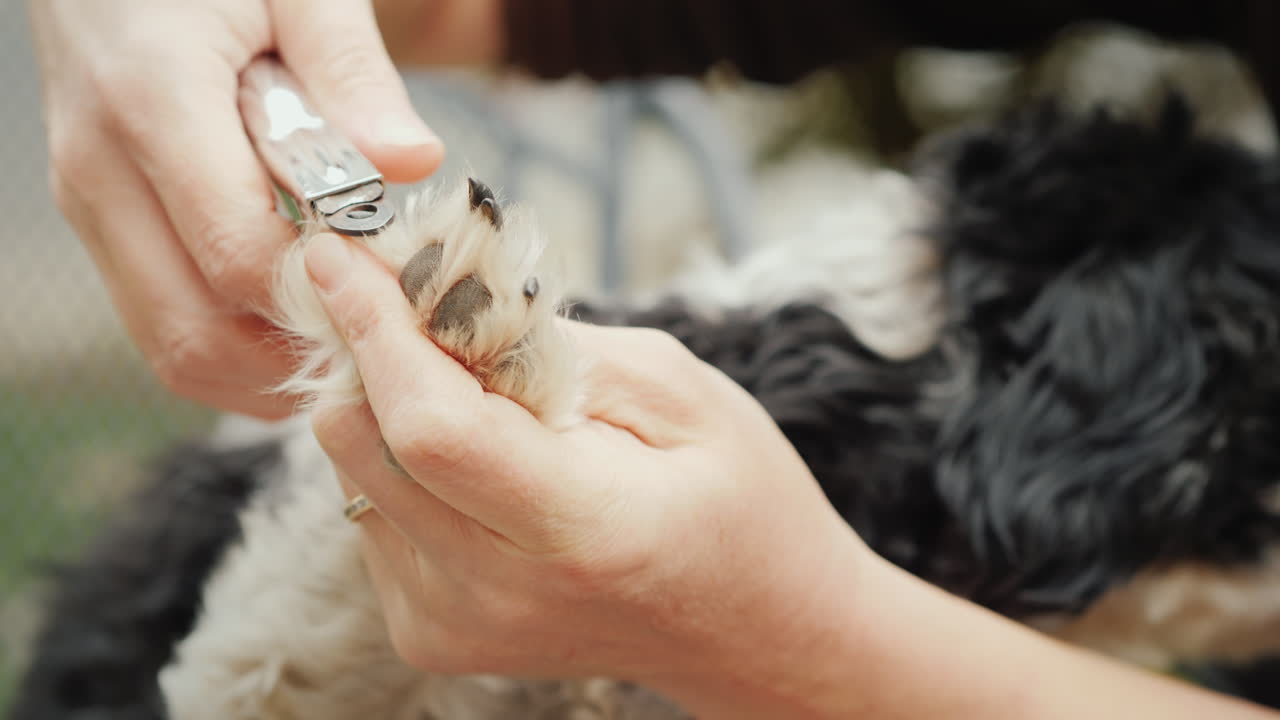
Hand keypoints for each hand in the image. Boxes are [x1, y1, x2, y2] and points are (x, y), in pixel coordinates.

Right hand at [29, 0, 444, 417]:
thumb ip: (353, 73)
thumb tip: (412, 162)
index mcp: (152, 100)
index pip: (241, 252)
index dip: (329, 291)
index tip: (402, 288)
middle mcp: (101, 169)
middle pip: (199, 331)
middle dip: (303, 355)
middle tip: (388, 340)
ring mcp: (90, 203)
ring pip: (174, 348)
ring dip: (270, 369)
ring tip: (354, 343)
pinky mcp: (99, 220)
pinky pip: (162, 323)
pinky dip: (237, 351)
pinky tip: (302, 326)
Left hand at [303, 233, 1279, 719]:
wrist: (768, 639)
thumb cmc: (754, 509)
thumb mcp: (685, 397)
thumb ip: (567, 353)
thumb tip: (466, 308)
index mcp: (580, 526)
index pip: (428, 418)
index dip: (368, 323)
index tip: (331, 241)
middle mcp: (503, 587)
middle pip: (373, 442)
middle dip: (369, 342)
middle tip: (390, 263)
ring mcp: (464, 623)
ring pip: (364, 477)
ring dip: (387, 395)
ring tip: (453, 344)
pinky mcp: (447, 631)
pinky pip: (383, 514)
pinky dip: (401, 452)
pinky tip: (469, 427)